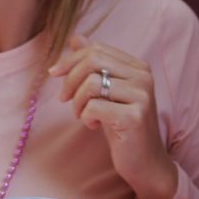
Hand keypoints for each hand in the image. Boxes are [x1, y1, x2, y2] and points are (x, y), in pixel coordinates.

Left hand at [48, 36, 176, 198]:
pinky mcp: (134, 117)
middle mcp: (143, 77)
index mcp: (138, 66)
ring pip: (91, 83)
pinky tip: (94, 126)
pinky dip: (86, 117)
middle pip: (93, 61)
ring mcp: (141, 96)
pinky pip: (94, 107)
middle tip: (64, 99)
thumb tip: (76, 38)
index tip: (54, 73)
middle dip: (70, 79)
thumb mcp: (107, 91)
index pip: (97, 49)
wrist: (144, 161)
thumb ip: (95, 64)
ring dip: (77, 102)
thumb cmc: (123, 125)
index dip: (71, 59)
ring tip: (82, 115)